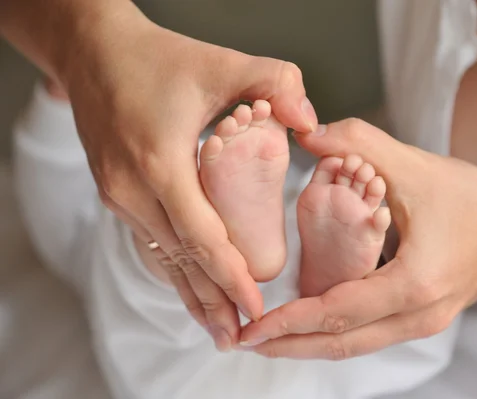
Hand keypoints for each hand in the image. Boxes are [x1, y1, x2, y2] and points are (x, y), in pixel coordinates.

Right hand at [61, 10, 317, 349]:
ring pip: (163, 258)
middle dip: (214, 301)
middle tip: (239, 338)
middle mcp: (133, 188)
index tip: (256, 308)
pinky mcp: (116, 194)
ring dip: (192, 295)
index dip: (231, 276)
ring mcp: (119, 195)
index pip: (202, 237)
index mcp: (160, 162)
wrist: (92, 52)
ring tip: (218, 331)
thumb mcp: (221, 62)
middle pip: (181, 260)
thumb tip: (311, 122)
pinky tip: (190, 290)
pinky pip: (150, 242)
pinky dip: (175, 270)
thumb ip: (276, 82)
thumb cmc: (158, 57)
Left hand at [240, 118, 476, 358]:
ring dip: (306, 344)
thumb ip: (359, 143)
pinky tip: (306, 326)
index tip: (251, 329)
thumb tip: (306, 132)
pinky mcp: (419, 320)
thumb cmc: (472, 199)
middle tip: (244, 340)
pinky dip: (331, 334)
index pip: (338, 311)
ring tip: (266, 339)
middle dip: (288, 344)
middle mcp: (416, 316)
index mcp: (413, 283)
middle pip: (340, 342)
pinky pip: (366, 336)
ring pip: (352, 346)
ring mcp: (420, 324)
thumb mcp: (415, 165)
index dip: (290, 321)